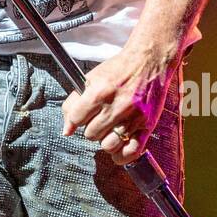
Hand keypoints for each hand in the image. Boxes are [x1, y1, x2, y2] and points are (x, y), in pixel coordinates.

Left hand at [61, 43, 179, 165]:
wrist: (149, 61)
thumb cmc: (119, 69)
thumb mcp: (91, 78)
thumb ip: (74, 103)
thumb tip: (67, 130)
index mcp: (100, 93)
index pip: (76, 119)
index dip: (76, 119)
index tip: (82, 116)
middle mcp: (116, 107)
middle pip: (91, 135)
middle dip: (92, 128)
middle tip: (100, 118)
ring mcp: (133, 118)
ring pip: (108, 145)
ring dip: (106, 140)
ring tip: (110, 129)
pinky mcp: (147, 125)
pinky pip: (131, 152)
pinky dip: (122, 154)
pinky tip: (119, 145)